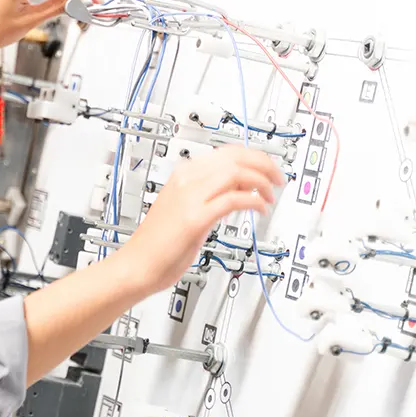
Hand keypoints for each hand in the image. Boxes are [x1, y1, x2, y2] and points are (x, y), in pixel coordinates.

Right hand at [119, 146, 285, 292]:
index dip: (254, 156)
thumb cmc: (158, 243)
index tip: (268, 167)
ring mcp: (190, 197)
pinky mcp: (196, 218)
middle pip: (235, 157)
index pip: (226, 152)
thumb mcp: (185, 208)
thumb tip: (240, 188)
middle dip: (265, 164)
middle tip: (278, 179)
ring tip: (271, 196)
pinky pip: (234, 199)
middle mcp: (186, 180)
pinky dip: (254, 201)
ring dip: (262, 182)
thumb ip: (210, 194)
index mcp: (183, 175)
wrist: (137, 264)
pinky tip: (260, 209)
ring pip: (236, 173)